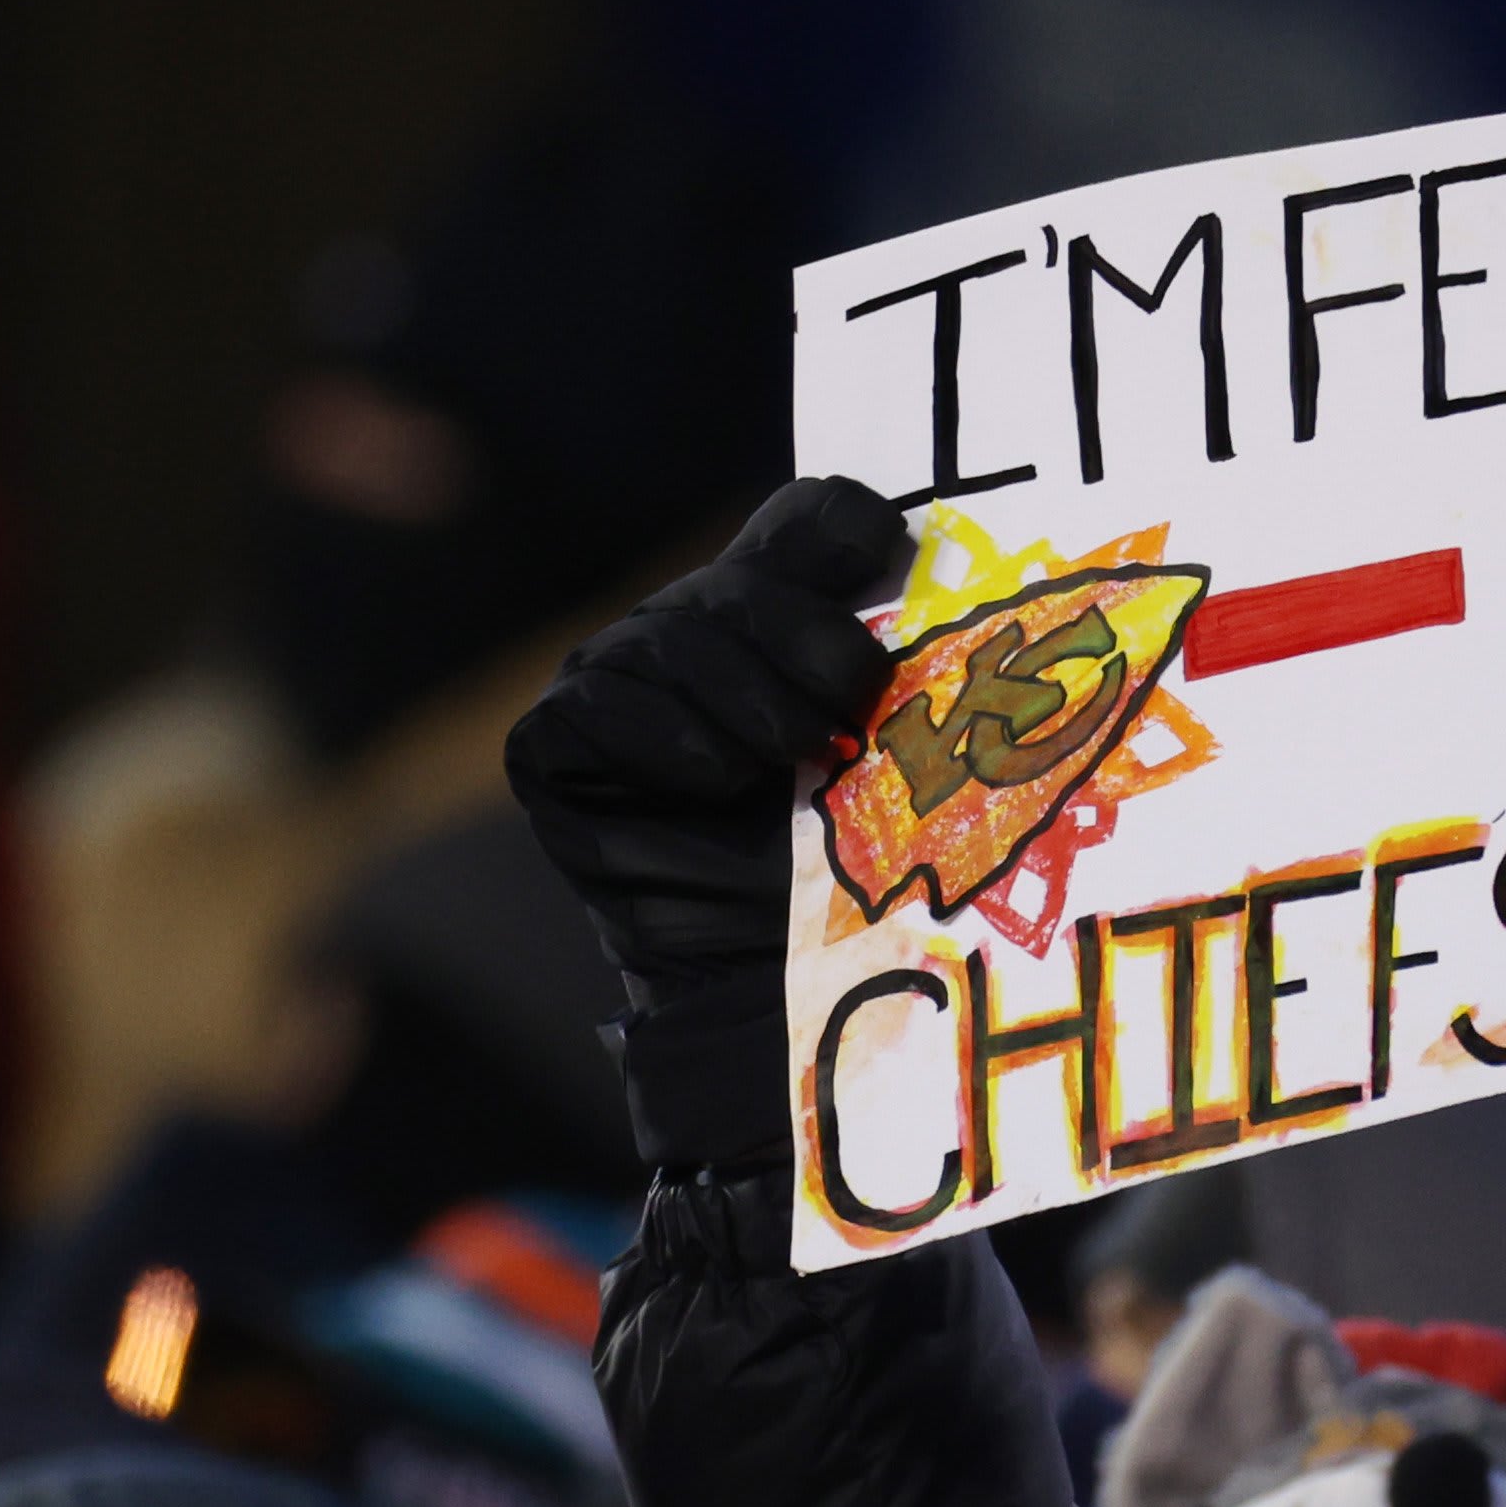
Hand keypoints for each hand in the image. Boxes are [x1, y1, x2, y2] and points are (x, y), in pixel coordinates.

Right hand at [504, 477, 903, 1167]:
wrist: (785, 987)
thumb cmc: (857, 875)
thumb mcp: (911, 758)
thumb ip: (927, 662)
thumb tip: (950, 571)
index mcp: (785, 613)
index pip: (815, 518)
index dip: (848, 531)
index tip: (887, 562)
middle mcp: (693, 632)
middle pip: (740, 582)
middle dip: (804, 647)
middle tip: (845, 719)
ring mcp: (613, 680)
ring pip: (670, 638)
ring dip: (747, 706)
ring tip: (789, 763)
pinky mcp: (555, 741)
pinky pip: (599, 703)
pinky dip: (669, 740)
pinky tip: (714, 780)